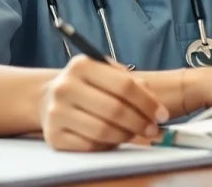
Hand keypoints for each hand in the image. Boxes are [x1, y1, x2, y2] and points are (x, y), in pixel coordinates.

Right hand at [39, 55, 169, 150]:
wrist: (49, 97)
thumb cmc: (88, 84)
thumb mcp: (106, 73)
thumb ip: (131, 82)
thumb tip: (153, 103)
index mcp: (81, 65)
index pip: (124, 86)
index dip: (148, 102)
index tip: (162, 114)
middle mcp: (65, 87)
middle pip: (115, 110)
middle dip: (140, 122)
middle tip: (153, 129)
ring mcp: (56, 113)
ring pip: (103, 131)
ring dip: (126, 135)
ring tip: (135, 133)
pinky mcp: (54, 136)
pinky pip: (90, 146)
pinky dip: (108, 145)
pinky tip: (114, 139)